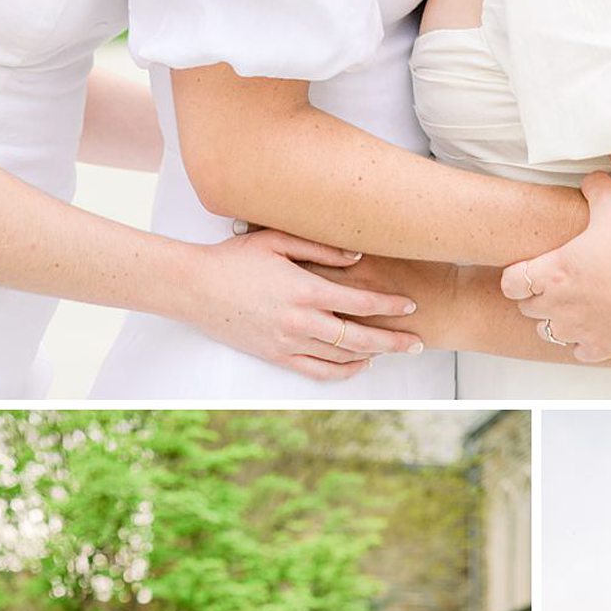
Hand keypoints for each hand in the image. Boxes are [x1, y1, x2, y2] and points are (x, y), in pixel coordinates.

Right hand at [183, 229, 421, 379]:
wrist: (194, 287)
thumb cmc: (235, 257)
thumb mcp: (277, 240)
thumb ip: (320, 247)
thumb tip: (359, 256)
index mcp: (304, 289)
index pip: (359, 302)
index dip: (388, 306)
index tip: (410, 306)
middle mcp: (299, 321)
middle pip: (358, 338)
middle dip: (392, 341)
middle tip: (417, 343)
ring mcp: (287, 342)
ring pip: (340, 358)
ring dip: (371, 356)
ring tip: (392, 351)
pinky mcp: (274, 356)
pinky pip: (316, 371)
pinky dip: (342, 371)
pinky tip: (358, 365)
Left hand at [500, 175, 610, 362]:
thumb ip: (596, 188)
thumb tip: (591, 180)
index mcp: (552, 273)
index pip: (510, 282)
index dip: (517, 275)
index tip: (530, 268)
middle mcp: (558, 306)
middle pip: (528, 308)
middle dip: (538, 296)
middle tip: (557, 282)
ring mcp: (580, 330)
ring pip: (550, 332)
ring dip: (558, 320)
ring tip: (576, 305)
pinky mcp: (603, 349)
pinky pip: (580, 352)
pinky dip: (585, 342)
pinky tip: (599, 327)